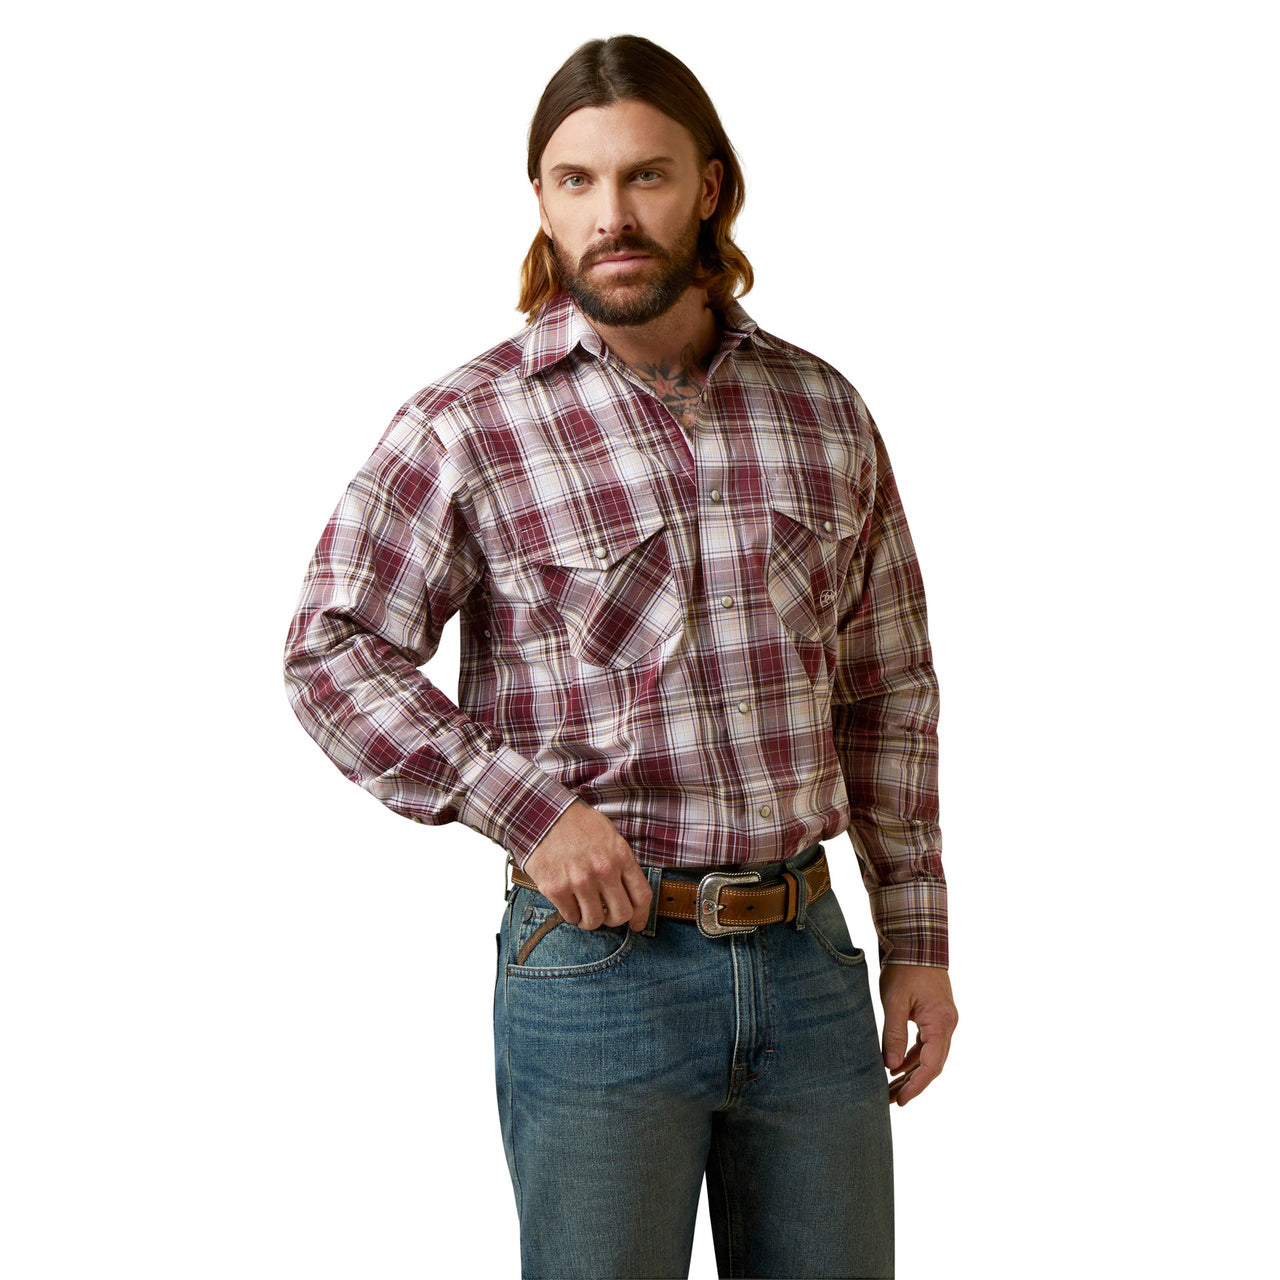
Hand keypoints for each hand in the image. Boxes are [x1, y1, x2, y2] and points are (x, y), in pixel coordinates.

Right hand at [522, 801, 651, 931]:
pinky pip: (570, 916)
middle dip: (614, 921)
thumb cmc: (576, 824)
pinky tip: (568, 904)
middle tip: (606, 916)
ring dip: (590, 921)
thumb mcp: (609, 834)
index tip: (636, 924)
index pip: (641, 895)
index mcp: (621, 855)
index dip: (641, 916)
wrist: (542, 814)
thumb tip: (629, 890)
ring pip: (595, 920)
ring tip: (584, 913)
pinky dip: (571, 915)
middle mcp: (604, 870)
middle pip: (621, 914)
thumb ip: (621, 861)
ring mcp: (580, 880)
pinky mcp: (557, 888)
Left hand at [879, 964, 957, 1105]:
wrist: (916, 941)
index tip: (900, 1101)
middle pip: (932, 1065)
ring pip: (930, 1055)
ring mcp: (944, 1020)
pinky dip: (913, 1055)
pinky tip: (897, 1064)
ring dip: (912, 1071)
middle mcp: (948, 1025)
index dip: (916, 1086)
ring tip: (892, 1087)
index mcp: (941, 1023)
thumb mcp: (894, 1001)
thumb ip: (894, 1034)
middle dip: (912, 1084)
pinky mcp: (936, 1015)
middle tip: (892, 1100)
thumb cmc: (904, 968)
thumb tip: (891, 1066)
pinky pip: (927, 1043)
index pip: (930, 1066)